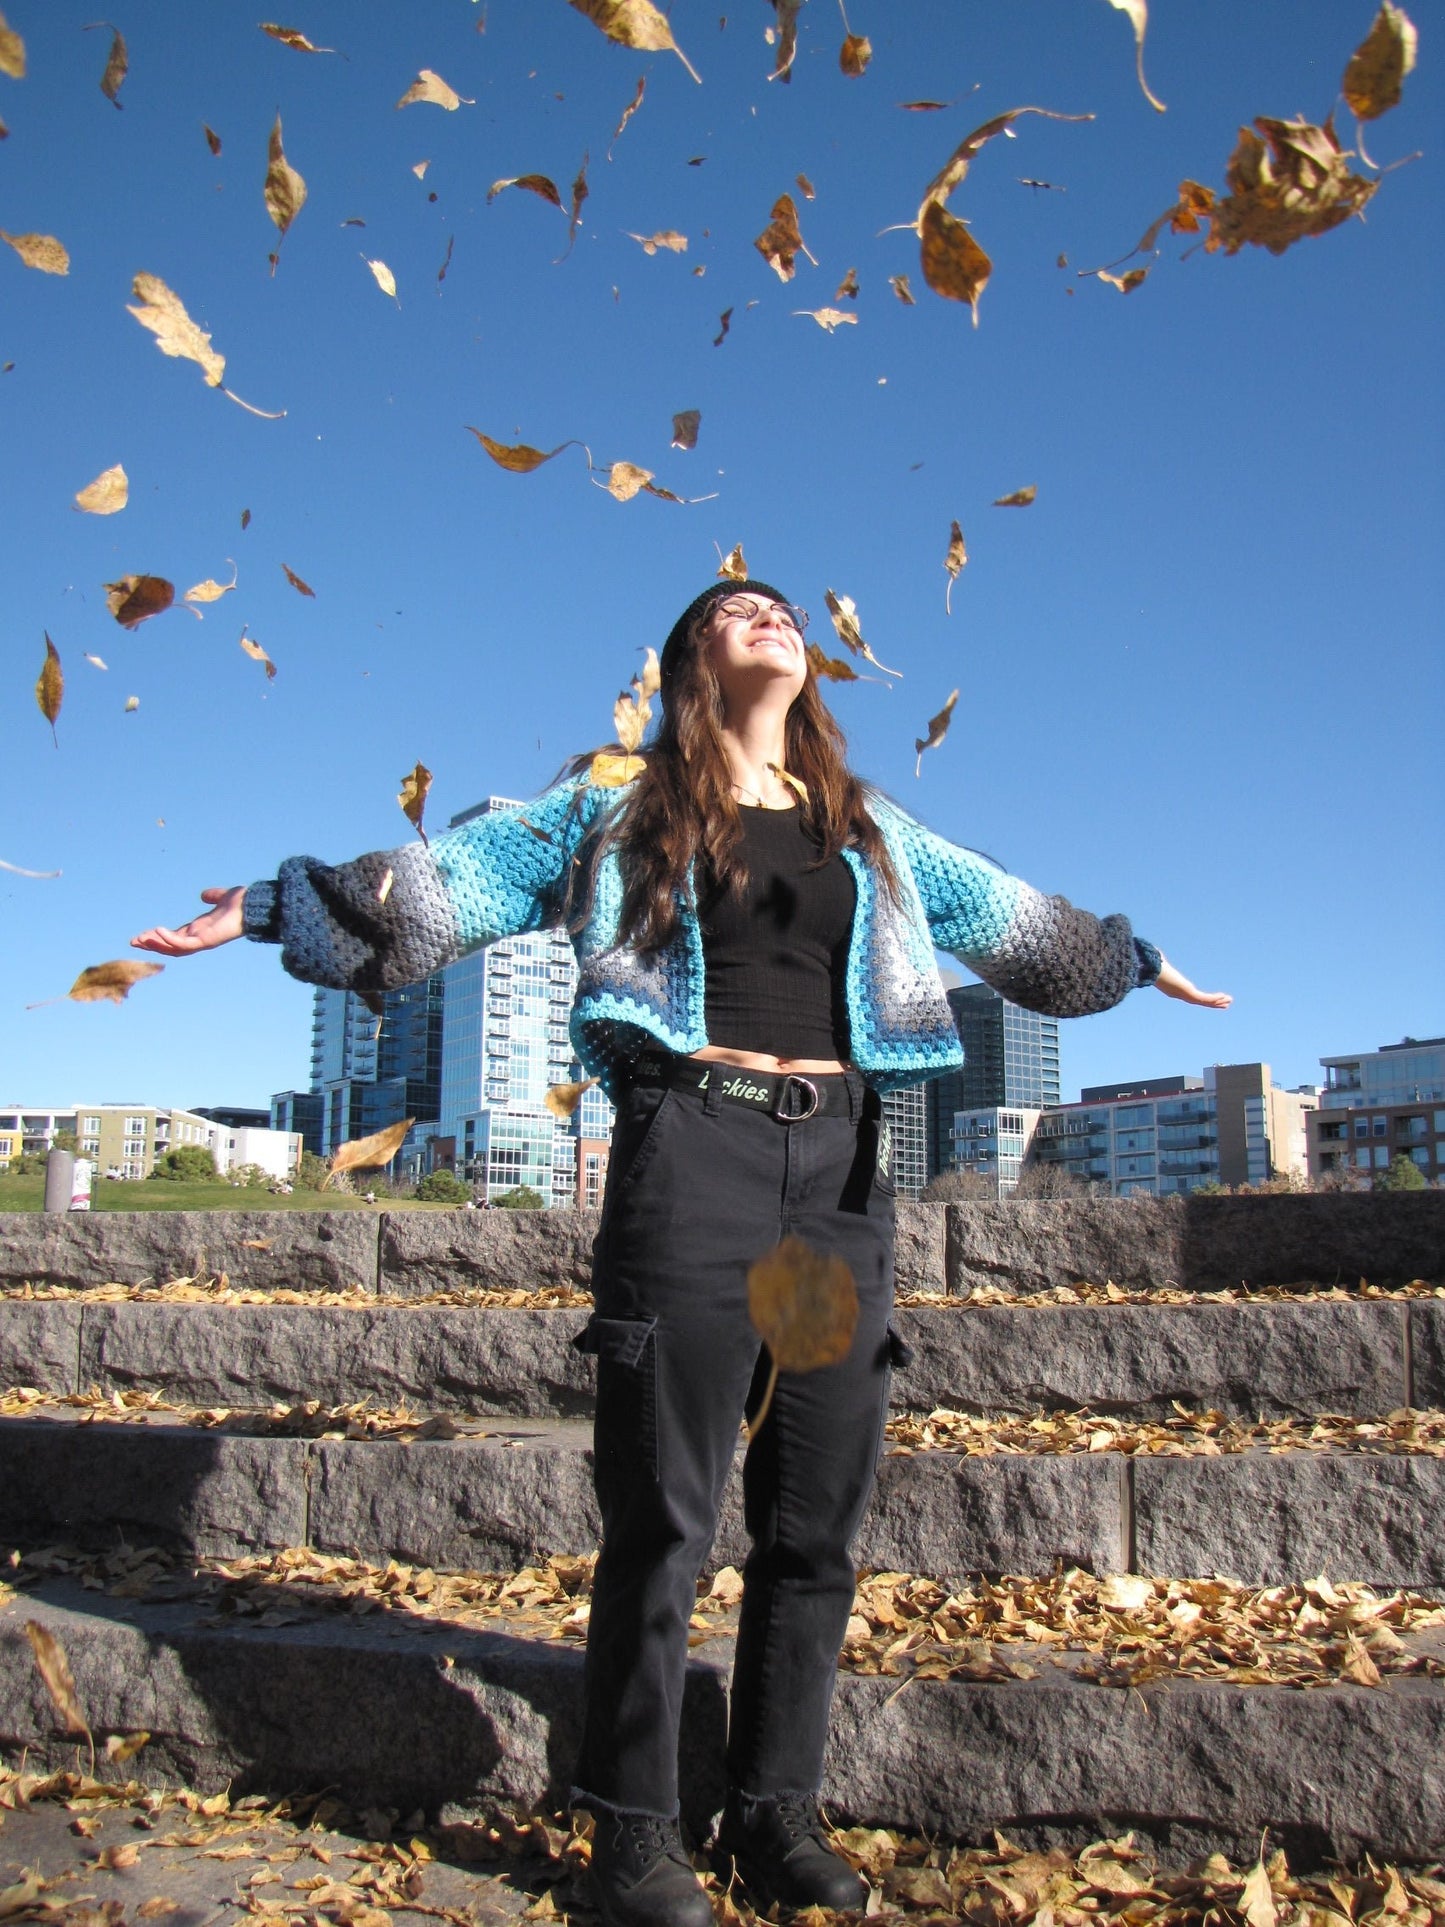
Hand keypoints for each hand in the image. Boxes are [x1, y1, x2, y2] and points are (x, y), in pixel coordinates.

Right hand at [131, 886, 246, 956]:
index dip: (158, 937)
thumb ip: (213, 897)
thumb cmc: (242, 904)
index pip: (174, 938)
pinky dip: (169, 939)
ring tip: (141, 939)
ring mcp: (203, 941)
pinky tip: (157, 931)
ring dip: (157, 944)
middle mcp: (200, 938)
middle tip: (133, 942)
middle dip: (152, 945)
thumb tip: (205, 895)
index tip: (141, 936)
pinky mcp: (207, 940)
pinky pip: (184, 944)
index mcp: (200, 930)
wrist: (255, 905)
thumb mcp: (222, 898)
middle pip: (170, 947)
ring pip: (174, 949)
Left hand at [1153, 955, 1231, 1008]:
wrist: (1148, 969)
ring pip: (1205, 1001)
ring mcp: (1184, 995)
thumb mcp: (1158, 962)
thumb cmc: (1151, 965)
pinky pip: (1205, 998)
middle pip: (1200, 1001)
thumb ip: (1159, 959)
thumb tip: (1155, 953)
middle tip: (1225, 1003)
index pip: (1191, 996)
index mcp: (1174, 989)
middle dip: (1213, 1002)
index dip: (1202, 998)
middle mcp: (1180, 994)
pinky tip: (1224, 996)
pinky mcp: (1188, 993)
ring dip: (1218, 1001)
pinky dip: (1215, 998)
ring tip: (1229, 1001)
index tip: (1209, 998)